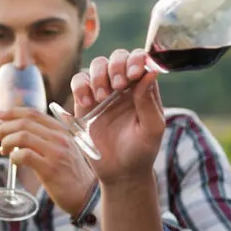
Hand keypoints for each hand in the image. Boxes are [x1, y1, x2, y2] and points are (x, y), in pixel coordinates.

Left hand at [0, 106, 95, 216]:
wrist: (86, 194)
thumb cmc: (70, 173)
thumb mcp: (63, 148)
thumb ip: (46, 138)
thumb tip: (18, 132)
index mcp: (62, 130)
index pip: (33, 113)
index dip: (12, 112)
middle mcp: (60, 137)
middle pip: (25, 123)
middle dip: (5, 127)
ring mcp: (56, 152)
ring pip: (23, 136)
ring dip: (7, 141)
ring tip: (3, 149)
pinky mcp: (50, 168)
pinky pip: (25, 155)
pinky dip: (14, 156)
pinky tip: (13, 160)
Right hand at [71, 49, 165, 184]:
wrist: (120, 173)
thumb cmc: (142, 151)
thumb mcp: (152, 129)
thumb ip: (149, 101)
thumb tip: (150, 72)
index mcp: (143, 88)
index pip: (141, 60)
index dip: (136, 60)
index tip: (134, 74)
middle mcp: (124, 86)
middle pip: (117, 57)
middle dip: (117, 65)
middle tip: (118, 85)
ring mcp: (103, 93)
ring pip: (97, 65)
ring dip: (99, 75)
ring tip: (101, 97)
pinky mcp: (84, 103)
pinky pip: (78, 82)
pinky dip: (81, 86)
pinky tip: (87, 103)